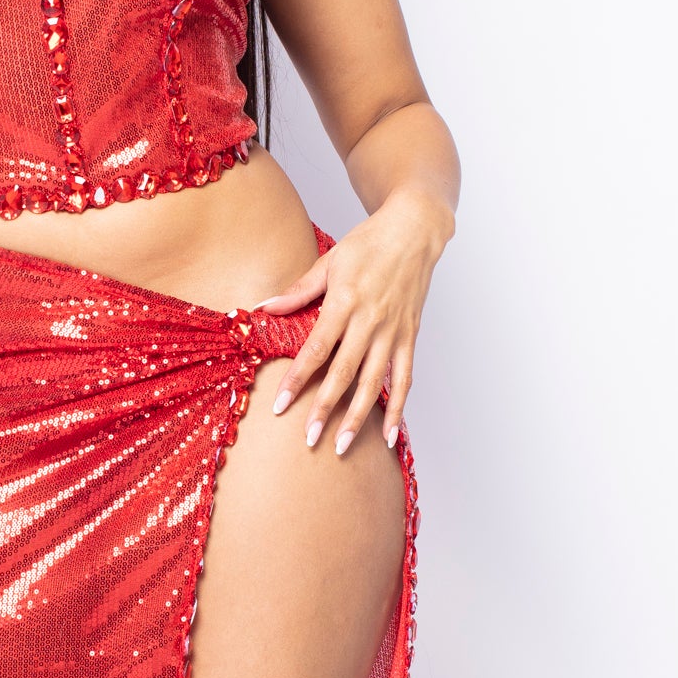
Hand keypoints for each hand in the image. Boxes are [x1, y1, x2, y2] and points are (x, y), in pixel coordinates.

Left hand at [250, 189, 454, 454]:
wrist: (415, 231)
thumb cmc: (369, 243)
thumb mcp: (329, 261)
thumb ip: (298, 291)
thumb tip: (263, 308)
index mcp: (345, 302)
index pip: (317, 349)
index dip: (297, 379)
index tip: (280, 406)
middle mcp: (371, 321)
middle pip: (344, 373)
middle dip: (325, 409)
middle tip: (308, 439)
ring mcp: (393, 332)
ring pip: (374, 383)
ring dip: (358, 417)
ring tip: (342, 446)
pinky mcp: (410, 337)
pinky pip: (404, 379)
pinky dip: (397, 408)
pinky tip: (388, 435)